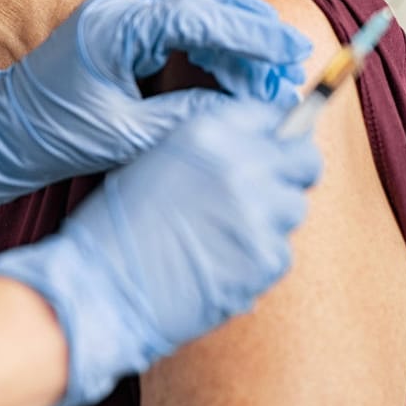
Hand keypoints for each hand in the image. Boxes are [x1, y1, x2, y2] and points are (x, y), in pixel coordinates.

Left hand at [0, 0, 310, 217]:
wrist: (0, 132)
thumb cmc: (51, 135)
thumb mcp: (126, 136)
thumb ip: (185, 119)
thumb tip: (243, 114)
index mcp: (115, 26)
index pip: (198, 17)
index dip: (250, 35)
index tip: (289, 53)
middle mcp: (118, 8)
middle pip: (203, 5)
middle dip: (252, 34)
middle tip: (293, 62)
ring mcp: (118, 14)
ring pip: (195, 13)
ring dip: (235, 39)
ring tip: (273, 70)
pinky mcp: (120, 30)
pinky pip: (178, 26)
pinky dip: (211, 45)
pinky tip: (234, 71)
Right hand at [0, 95, 322, 405]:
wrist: (101, 287)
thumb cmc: (117, 228)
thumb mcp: (157, 161)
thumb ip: (211, 149)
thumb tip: (258, 150)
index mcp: (209, 132)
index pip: (273, 117)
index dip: (274, 137)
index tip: (271, 152)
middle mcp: (241, 165)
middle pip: (304, 160)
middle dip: (291, 174)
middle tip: (268, 193)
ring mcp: (259, 213)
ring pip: (293, 209)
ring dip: (270, 220)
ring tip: (226, 237)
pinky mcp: (266, 259)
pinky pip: (281, 253)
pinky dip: (258, 261)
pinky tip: (221, 265)